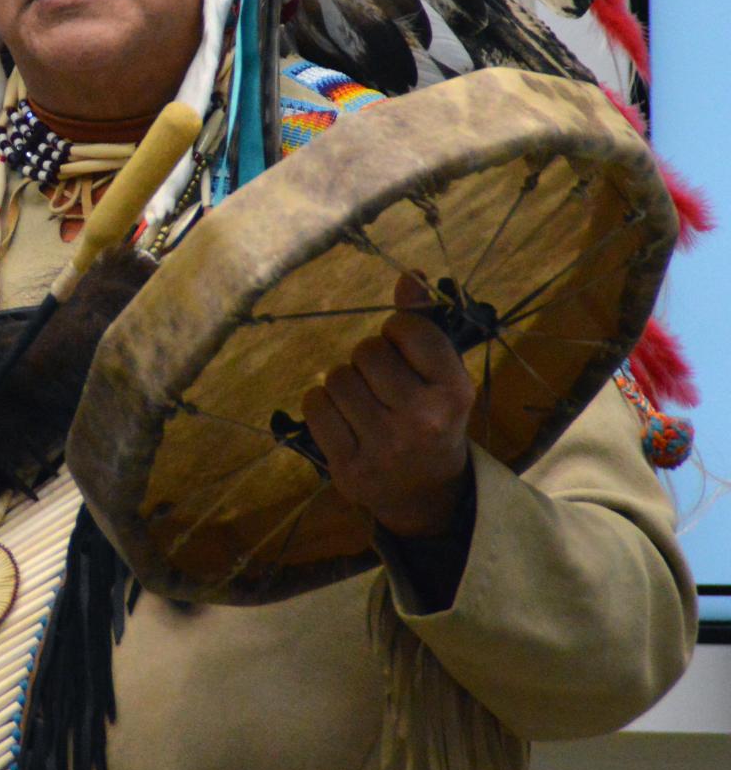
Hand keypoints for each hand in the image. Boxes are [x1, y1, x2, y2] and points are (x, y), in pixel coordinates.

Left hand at [301, 274, 474, 536]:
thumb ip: (424, 322)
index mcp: (454, 392)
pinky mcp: (349, 468)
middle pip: (367, 352)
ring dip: (344, 382)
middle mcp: (422, 421)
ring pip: (337, 378)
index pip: (408, 328)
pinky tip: (342, 418)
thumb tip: (408, 275)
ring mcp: (384, 448)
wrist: (426, 494)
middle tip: (381, 382)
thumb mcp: (442, 374)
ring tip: (363, 401)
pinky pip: (314, 406)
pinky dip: (322, 405)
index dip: (397, 330)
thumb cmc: (431, 416)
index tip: (403, 349)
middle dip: (368, 359)